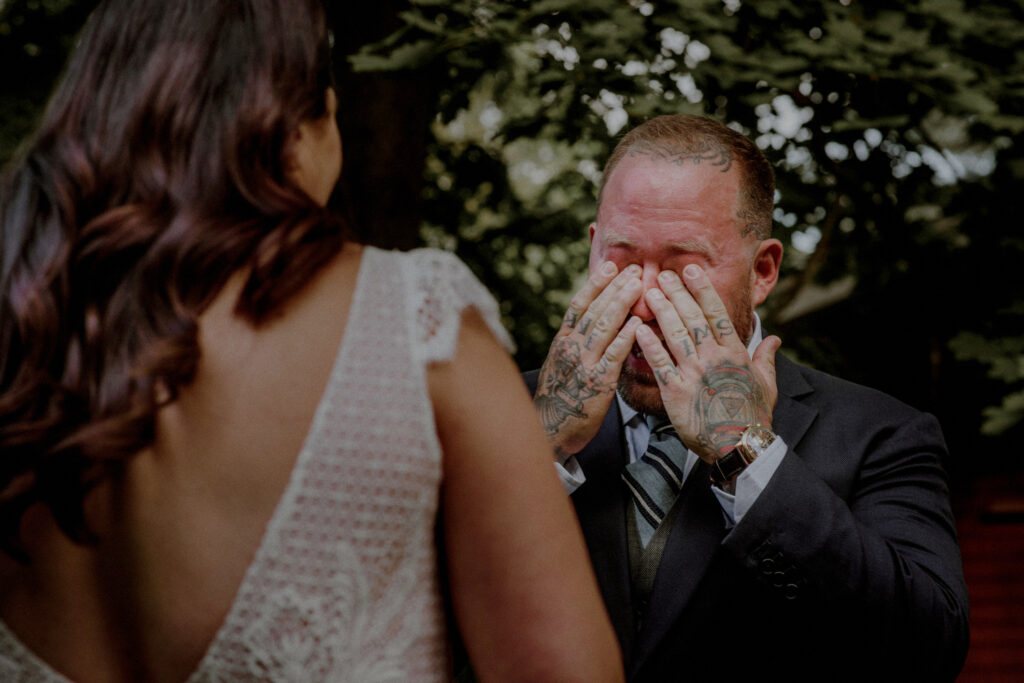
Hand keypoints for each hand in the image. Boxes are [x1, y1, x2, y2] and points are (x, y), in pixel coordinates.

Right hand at [535, 262, 642, 460]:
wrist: (549, 430)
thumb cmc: (559, 398)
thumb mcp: (560, 365)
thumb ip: (575, 344)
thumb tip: (592, 323)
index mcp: (561, 342)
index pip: (578, 305)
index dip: (595, 284)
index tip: (611, 266)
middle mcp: (570, 348)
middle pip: (594, 310)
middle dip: (614, 287)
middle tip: (634, 268)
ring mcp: (583, 364)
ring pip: (603, 326)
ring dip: (622, 303)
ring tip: (638, 285)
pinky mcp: (597, 383)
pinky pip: (613, 355)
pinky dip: (625, 337)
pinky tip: (638, 323)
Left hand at [634, 265, 779, 462]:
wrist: (739, 446)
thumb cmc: (753, 416)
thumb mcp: (767, 384)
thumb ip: (766, 358)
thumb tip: (775, 338)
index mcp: (734, 353)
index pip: (717, 314)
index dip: (702, 290)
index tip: (690, 270)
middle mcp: (713, 359)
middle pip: (692, 318)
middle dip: (676, 293)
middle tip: (661, 274)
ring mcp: (694, 374)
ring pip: (675, 335)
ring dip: (661, 311)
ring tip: (649, 292)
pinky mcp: (676, 393)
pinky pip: (659, 364)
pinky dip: (648, 345)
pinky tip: (637, 329)